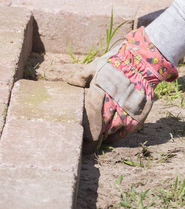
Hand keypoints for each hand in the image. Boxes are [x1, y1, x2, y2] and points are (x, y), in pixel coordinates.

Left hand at [68, 27, 177, 152]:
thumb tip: (68, 82)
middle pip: (100, 128)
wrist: (141, 62)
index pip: (90, 119)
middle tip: (88, 146)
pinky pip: (127, 130)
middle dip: (94, 138)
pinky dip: (119, 135)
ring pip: (113, 130)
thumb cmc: (115, 63)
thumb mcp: (95, 67)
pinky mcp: (138, 113)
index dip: (86, 132)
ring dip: (105, 136)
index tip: (82, 140)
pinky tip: (113, 137)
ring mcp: (126, 110)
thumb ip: (80, 77)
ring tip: (99, 141)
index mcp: (98, 94)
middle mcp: (112, 105)